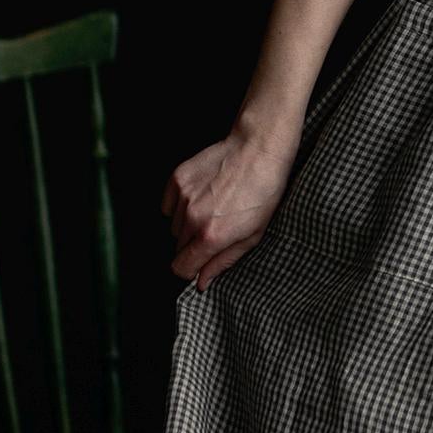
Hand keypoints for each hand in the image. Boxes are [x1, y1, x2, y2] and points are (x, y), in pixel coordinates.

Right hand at [161, 122, 302, 291]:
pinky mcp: (177, 179)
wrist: (258, 149)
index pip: (180, 268)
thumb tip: (201, 283)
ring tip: (213, 209)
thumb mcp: (253, 235)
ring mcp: (182, 197)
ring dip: (188, 224)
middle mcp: (191, 218)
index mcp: (211, 236)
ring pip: (174, 226)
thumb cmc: (264, 192)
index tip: (200, 263)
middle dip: (193, 246)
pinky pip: (168, 205)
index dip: (190, 270)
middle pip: (177, 248)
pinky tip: (202, 196)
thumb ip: (223, 262)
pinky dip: (180, 205)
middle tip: (216, 230)